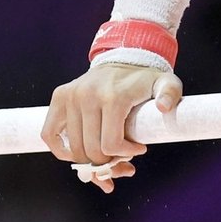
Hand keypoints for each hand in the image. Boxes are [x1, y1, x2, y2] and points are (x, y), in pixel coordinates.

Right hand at [41, 63, 182, 193]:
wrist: (124, 58)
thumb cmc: (145, 79)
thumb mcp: (166, 83)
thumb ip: (170, 94)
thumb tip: (164, 107)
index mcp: (113, 96)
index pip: (110, 144)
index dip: (124, 155)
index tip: (139, 149)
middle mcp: (87, 95)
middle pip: (91, 150)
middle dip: (109, 162)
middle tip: (124, 160)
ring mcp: (71, 96)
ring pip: (73, 148)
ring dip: (89, 161)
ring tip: (107, 159)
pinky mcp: (60, 97)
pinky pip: (50, 134)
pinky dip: (62, 150)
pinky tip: (78, 155)